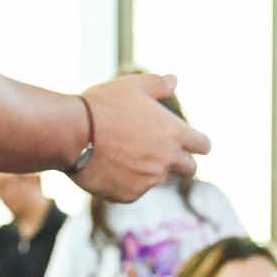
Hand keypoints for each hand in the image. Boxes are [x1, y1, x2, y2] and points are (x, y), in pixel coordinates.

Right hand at [77, 73, 210, 196]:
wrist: (74, 135)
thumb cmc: (104, 105)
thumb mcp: (132, 86)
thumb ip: (158, 85)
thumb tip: (174, 80)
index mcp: (173, 133)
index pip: (203, 145)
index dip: (200, 144)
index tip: (197, 144)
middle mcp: (165, 161)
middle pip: (189, 170)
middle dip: (183, 163)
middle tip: (167, 154)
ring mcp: (148, 182)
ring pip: (157, 179)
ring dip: (149, 169)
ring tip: (124, 153)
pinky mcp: (129, 196)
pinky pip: (134, 190)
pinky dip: (127, 181)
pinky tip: (110, 166)